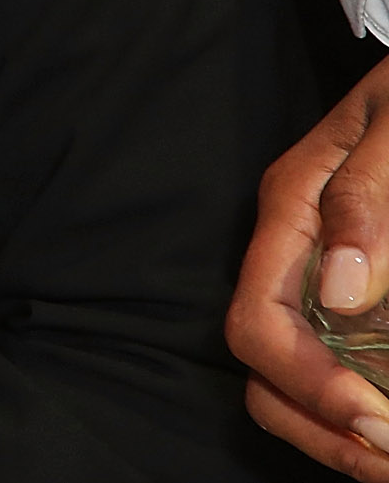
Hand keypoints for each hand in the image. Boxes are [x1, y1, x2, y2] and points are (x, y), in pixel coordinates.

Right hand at [232, 55, 388, 475]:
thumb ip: (366, 199)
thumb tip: (341, 292)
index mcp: (292, 212)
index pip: (258, 321)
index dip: (306, 384)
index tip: (375, 420)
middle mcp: (295, 253)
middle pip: (260, 367)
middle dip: (319, 426)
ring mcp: (324, 276)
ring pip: (289, 379)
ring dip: (334, 434)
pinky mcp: (359, 294)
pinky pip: (336, 367)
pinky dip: (356, 414)